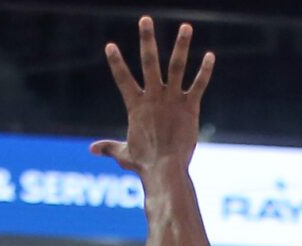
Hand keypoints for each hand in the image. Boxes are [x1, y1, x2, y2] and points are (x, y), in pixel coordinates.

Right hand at [91, 16, 212, 181]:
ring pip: (176, 66)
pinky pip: (199, 85)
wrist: (165, 170)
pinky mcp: (190, 107)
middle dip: (147, 39)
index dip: (116, 62)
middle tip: (146, 19)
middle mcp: (154, 97)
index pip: (122, 78)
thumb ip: (109, 147)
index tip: (110, 46)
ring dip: (181, 45)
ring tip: (186, 26)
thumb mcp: (124, 153)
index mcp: (136, 106)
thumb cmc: (144, 164)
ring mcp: (173, 100)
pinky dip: (205, 71)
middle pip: (148, 62)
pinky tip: (210, 55)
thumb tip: (91, 149)